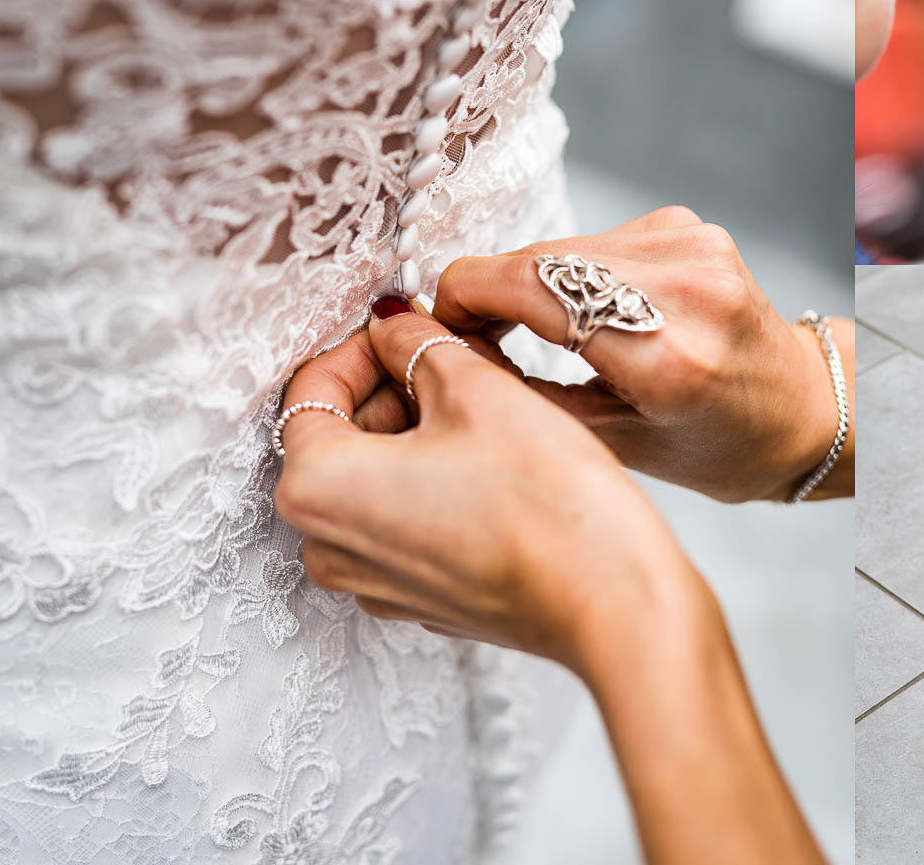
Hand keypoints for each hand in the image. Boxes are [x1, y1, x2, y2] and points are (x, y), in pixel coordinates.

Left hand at [277, 307, 825, 864]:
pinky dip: (431, 482)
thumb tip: (393, 325)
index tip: (410, 324)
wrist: (611, 599)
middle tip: (452, 355)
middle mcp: (327, 546)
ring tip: (481, 404)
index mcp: (317, 486)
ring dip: (415, 433)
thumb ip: (418, 344)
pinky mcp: (419, 600)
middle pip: (337, 436)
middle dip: (391, 387)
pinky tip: (491, 461)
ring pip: (373, 481)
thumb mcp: (478, 389)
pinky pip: (402, 523)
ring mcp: (373, 583)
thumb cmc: (546, 503)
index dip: (365, 343)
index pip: (312, 387)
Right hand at [431, 206, 852, 503]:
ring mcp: (696, 247)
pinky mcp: (694, 228)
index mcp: (668, 355)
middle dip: (490, 293)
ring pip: (563, 247)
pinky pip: (600, 240)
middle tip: (472, 338)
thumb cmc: (718, 446)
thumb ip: (526, 395)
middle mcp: (688, 287)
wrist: (804, 410)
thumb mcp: (615, 445)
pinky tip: (591, 313)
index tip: (440, 328)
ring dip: (532, 283)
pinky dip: (576, 274)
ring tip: (531, 334)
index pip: (531, 286)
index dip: (465, 297)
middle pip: (539, 261)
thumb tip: (442, 348)